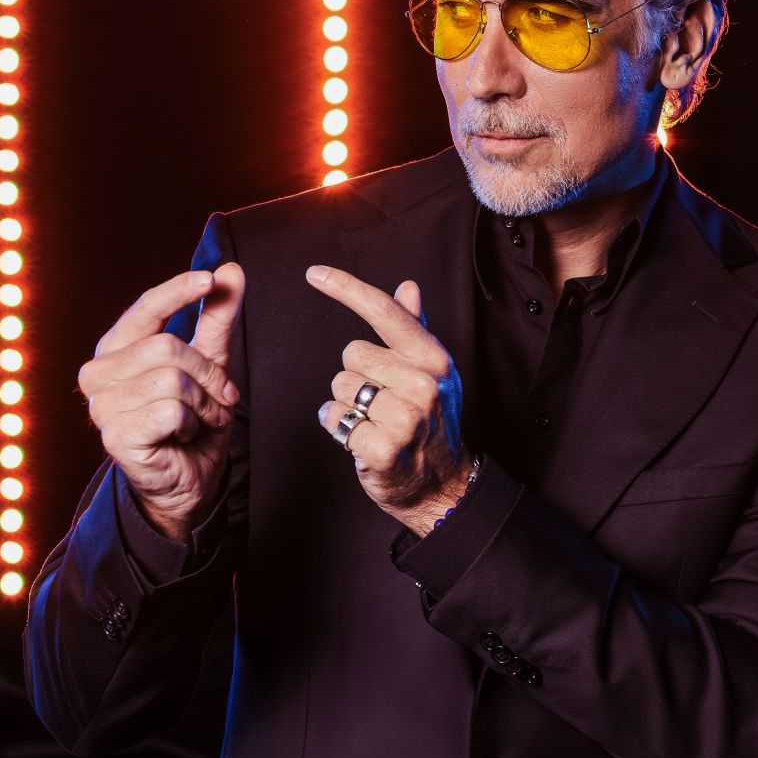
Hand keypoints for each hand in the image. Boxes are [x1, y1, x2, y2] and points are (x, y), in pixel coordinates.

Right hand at [77, 264, 245, 541]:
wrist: (189, 481)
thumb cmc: (193, 421)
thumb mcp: (210, 364)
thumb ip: (216, 320)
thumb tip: (230, 271)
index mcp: (116, 349)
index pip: (145, 308)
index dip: (177, 291)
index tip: (209, 279)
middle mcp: (98, 374)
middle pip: (168, 347)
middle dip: (208, 373)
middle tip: (221, 398)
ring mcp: (102, 406)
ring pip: (173, 380)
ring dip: (204, 402)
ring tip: (203, 419)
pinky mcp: (115, 436)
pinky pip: (171, 410)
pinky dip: (193, 423)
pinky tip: (184, 435)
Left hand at [305, 264, 468, 518]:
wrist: (442, 484)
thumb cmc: (431, 423)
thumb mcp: (432, 373)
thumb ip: (414, 329)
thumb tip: (407, 287)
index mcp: (433, 360)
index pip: (385, 312)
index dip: (347, 288)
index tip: (315, 273)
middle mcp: (423, 385)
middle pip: (352, 354)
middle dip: (356, 376)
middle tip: (380, 401)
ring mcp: (405, 418)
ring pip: (340, 387)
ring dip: (347, 405)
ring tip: (373, 421)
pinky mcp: (383, 448)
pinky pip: (334, 419)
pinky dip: (338, 429)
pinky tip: (360, 439)